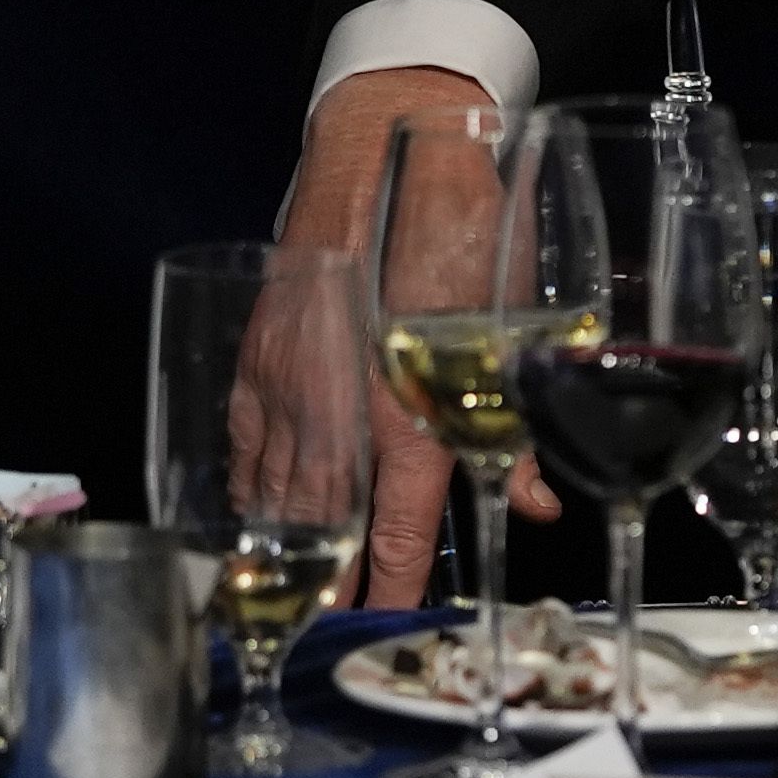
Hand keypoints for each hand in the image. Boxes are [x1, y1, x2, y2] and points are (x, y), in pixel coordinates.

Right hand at [273, 68, 562, 608]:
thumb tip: (535, 502)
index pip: (400, 529)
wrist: (385, 139)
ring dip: (286, 547)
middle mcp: (337, 408)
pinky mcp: (258, 351)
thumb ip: (518, 427)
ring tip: (285, 599)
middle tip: (328, 637)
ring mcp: (286, 381)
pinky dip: (249, 482)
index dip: (394, 588)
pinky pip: (242, 437)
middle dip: (332, 587)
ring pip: (278, 488)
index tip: (386, 628)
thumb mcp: (514, 325)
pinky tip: (254, 511)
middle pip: (329, 526)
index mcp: (406, 413)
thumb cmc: (463, 226)